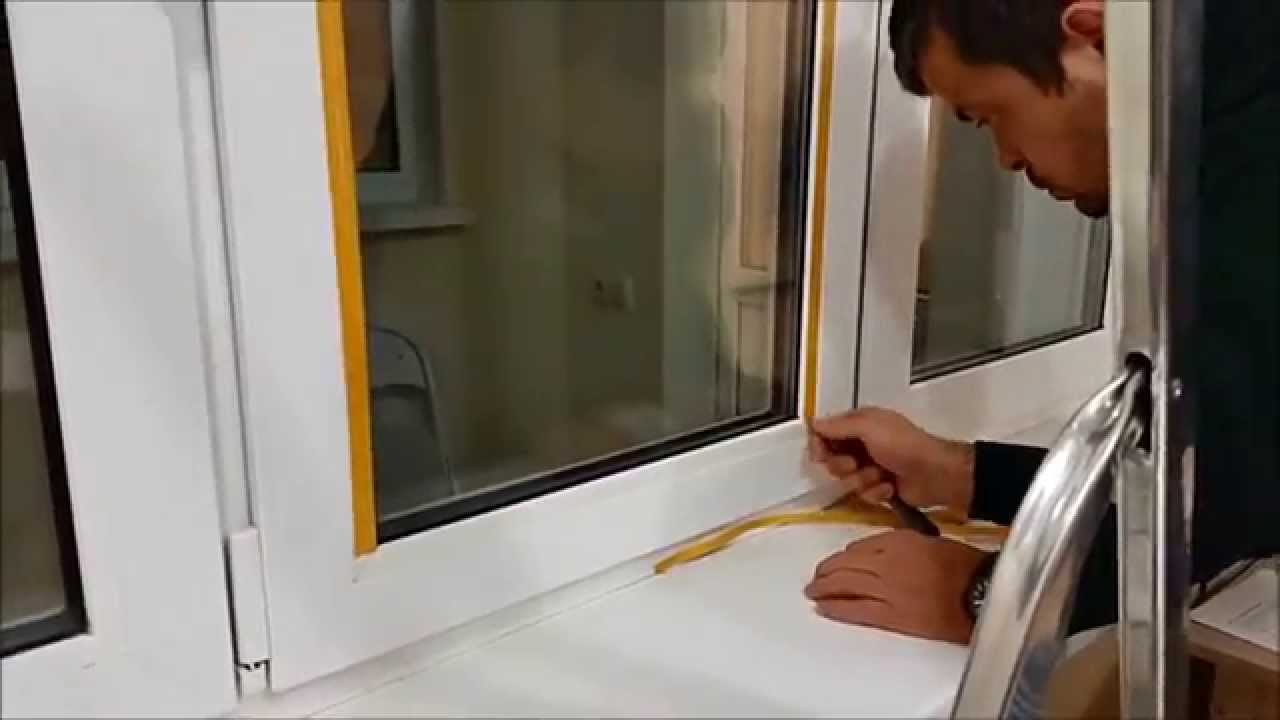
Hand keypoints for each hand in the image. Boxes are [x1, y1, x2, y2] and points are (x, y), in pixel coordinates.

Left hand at [804, 529, 987, 644]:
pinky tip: (824, 609)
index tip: (838, 561)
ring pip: (845, 585)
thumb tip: (878, 554)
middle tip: (816, 577)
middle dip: (827, 571)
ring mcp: (886, 588)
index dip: (844, 556)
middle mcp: (886, 562)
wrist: (980, 592)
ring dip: (824, 588)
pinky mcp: (892, 614)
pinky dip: (836, 609)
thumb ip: (902, 545)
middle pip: (846, 565)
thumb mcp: (930, 542)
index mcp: (897, 541)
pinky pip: (856, 610)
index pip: (860, 546)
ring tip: (813, 592)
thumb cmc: (964, 566)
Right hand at [808, 407, 974, 511]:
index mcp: (860, 424)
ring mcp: (871, 467)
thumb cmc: (905, 445)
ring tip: (880, 475)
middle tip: (855, 464)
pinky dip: (876, 492)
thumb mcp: (868, 426)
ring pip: (847, 480)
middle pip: (833, 460)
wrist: (935, 474)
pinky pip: (864, 495)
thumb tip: (814, 422)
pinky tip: (890, 487)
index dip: (820, 445)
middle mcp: (863, 444)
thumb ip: (838, 425)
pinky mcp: (880, 487)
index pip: (826, 433)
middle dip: (843, 466)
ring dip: (863, 480)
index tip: (820, 454)